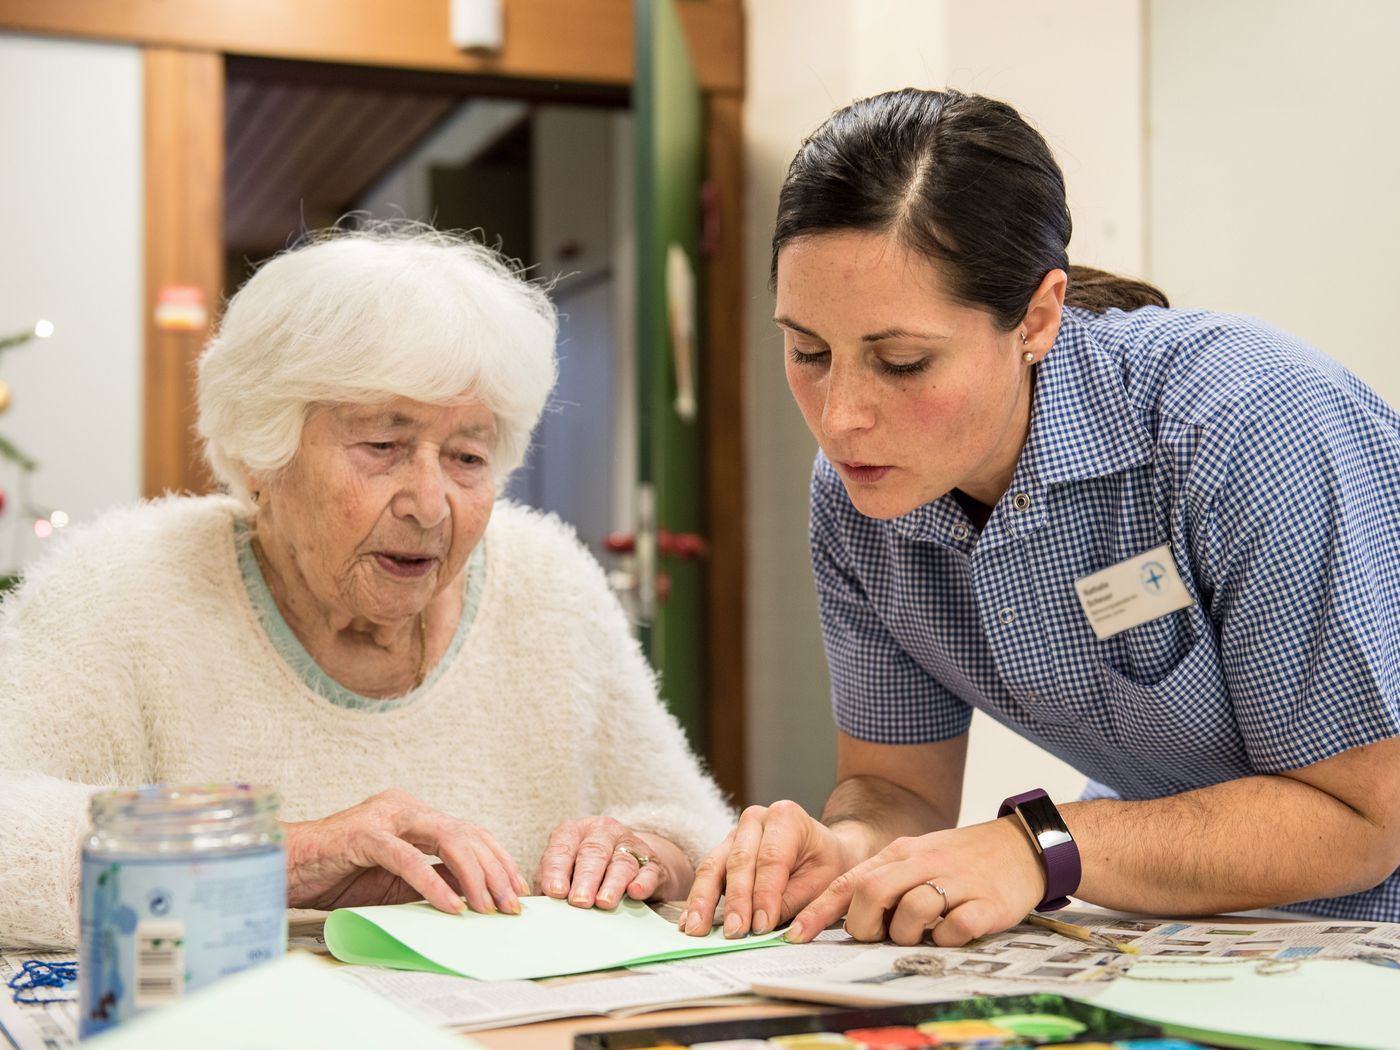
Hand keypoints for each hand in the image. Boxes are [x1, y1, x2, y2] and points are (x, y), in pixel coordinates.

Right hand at [283, 789, 528, 914]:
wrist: (284, 869)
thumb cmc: (337, 875)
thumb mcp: (395, 880)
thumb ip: (432, 877)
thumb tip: (474, 892)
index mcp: (415, 814)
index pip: (471, 832)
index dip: (499, 860)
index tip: (518, 890)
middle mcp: (405, 807)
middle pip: (467, 834)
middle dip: (495, 871)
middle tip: (512, 905)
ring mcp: (385, 817)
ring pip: (447, 840)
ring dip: (474, 877)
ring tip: (487, 908)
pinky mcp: (363, 834)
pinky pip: (408, 860)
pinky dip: (433, 885)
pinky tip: (451, 907)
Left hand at [534, 817, 689, 908]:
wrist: (633, 863)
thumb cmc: (587, 869)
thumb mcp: (566, 869)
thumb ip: (551, 881)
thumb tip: (537, 903)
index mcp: (574, 832)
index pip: (562, 848)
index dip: (557, 870)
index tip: (555, 892)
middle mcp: (602, 832)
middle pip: (593, 853)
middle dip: (585, 878)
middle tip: (579, 901)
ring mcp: (629, 844)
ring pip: (621, 862)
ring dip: (612, 883)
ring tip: (604, 903)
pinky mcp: (652, 862)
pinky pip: (649, 870)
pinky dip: (643, 882)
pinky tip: (636, 892)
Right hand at [681, 800, 851, 938]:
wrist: (822, 851)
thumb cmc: (825, 866)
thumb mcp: (823, 883)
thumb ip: (793, 901)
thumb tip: (763, 925)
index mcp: (786, 817)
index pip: (771, 859)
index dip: (765, 895)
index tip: (762, 927)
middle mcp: (756, 818)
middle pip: (739, 860)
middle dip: (736, 900)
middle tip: (734, 932)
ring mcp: (735, 833)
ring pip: (715, 865)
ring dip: (705, 899)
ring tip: (697, 928)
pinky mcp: (723, 850)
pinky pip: (708, 872)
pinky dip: (699, 898)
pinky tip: (690, 919)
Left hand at [789, 817, 1042, 945]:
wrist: (1021, 846)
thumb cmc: (961, 859)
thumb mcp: (917, 857)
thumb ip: (884, 880)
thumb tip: (845, 915)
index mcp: (900, 853)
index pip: (849, 880)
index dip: (819, 910)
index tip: (795, 935)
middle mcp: (923, 862)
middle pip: (871, 893)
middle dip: (864, 924)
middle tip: (877, 935)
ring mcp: (955, 882)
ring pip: (910, 911)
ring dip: (907, 932)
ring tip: (923, 931)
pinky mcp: (985, 904)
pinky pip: (953, 929)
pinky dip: (946, 938)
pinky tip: (954, 931)